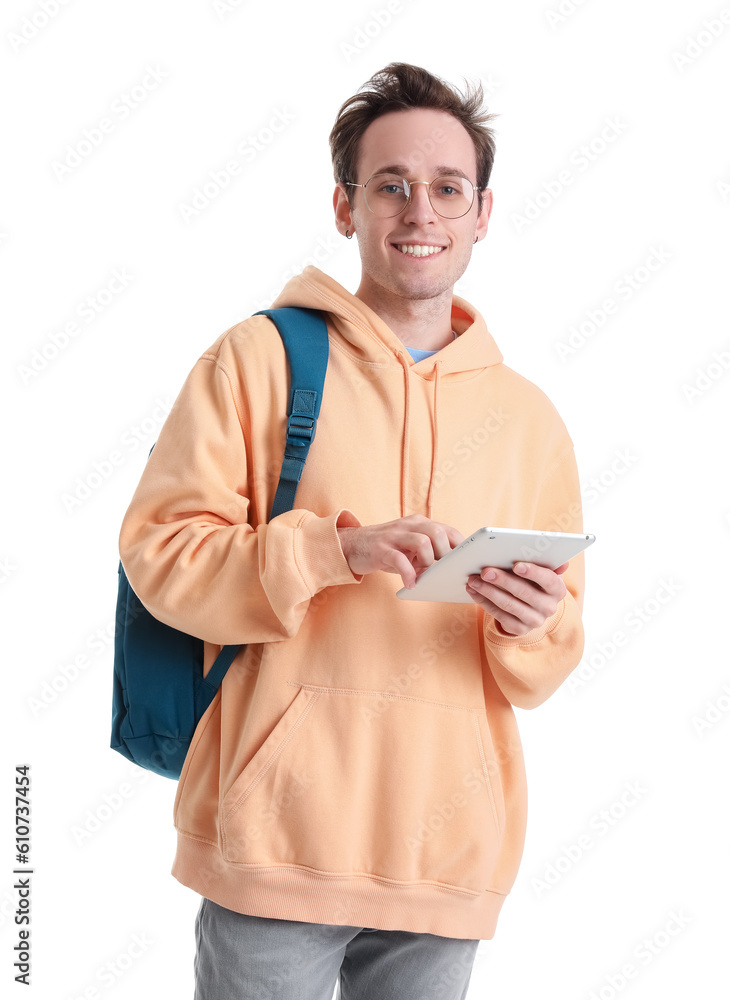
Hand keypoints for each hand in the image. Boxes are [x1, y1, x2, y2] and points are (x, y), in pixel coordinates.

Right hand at [337, 514, 464, 589]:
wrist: (352, 545)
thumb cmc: (387, 550)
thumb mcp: (410, 547)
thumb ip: (429, 553)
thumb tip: (453, 569)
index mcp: (419, 523)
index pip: (448, 530)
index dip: (460, 547)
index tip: (464, 563)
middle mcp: (409, 525)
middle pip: (437, 533)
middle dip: (444, 555)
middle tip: (442, 571)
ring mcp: (394, 536)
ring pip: (422, 542)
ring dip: (427, 563)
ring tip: (423, 575)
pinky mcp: (380, 549)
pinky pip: (399, 560)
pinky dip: (408, 574)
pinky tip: (410, 584)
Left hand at [466, 561, 568, 636]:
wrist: (531, 607)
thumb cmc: (533, 580)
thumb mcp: (542, 570)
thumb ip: (547, 561)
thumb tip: (563, 563)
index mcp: (558, 589)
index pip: (549, 580)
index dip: (533, 572)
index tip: (516, 565)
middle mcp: (549, 607)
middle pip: (524, 592)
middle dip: (502, 580)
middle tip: (485, 571)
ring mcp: (534, 620)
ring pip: (508, 604)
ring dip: (488, 591)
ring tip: (473, 580)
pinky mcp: (519, 629)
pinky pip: (499, 615)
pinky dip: (484, 602)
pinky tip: (474, 591)